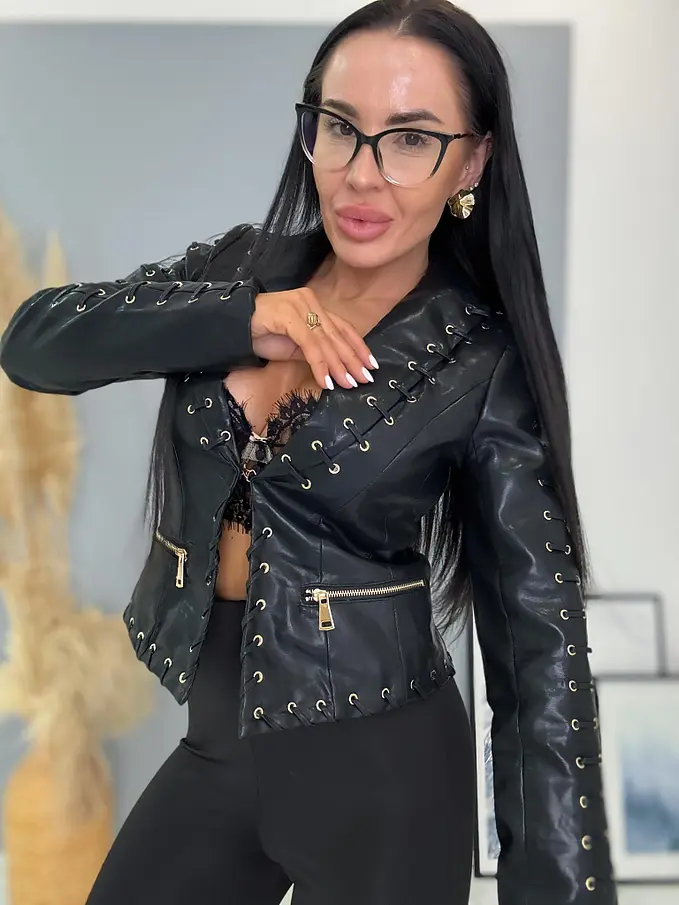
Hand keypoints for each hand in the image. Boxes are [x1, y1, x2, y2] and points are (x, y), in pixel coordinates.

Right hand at [250, 287, 378, 390]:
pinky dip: (319, 364)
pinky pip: (309, 344)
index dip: (358, 347)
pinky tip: (326, 380)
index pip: (342, 328)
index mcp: (313, 306)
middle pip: (338, 334)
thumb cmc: (260, 334)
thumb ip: (314, 352)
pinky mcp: (289, 316)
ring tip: (348, 383)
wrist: (231, 325)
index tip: (371, 365)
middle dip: (353, 360)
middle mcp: (309, 301)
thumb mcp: (292, 347)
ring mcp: (299, 306)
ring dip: (338, 365)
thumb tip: (335, 368)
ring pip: (326, 340)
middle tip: (365, 379)